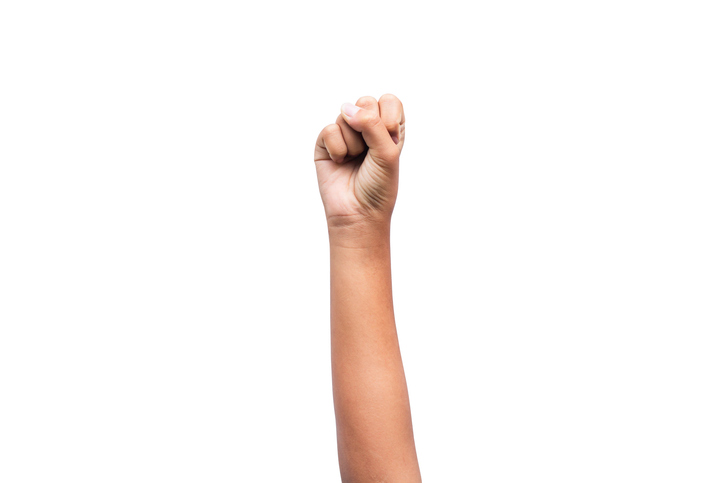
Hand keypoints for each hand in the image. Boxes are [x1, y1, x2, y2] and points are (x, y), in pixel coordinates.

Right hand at [314, 94, 405, 229]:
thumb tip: (346, 108)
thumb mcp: (387, 153)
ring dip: (353, 143)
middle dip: (368, 128)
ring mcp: (345, 134)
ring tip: (355, 160)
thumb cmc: (378, 186)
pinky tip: (340, 162)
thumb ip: (372, 124)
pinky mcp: (326, 144)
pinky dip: (337, 149)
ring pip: (346, 115)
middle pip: (365, 102)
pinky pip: (329, 130)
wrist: (358, 213)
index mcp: (388, 129)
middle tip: (369, 152)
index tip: (390, 137)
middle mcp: (367, 129)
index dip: (388, 115)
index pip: (388, 100)